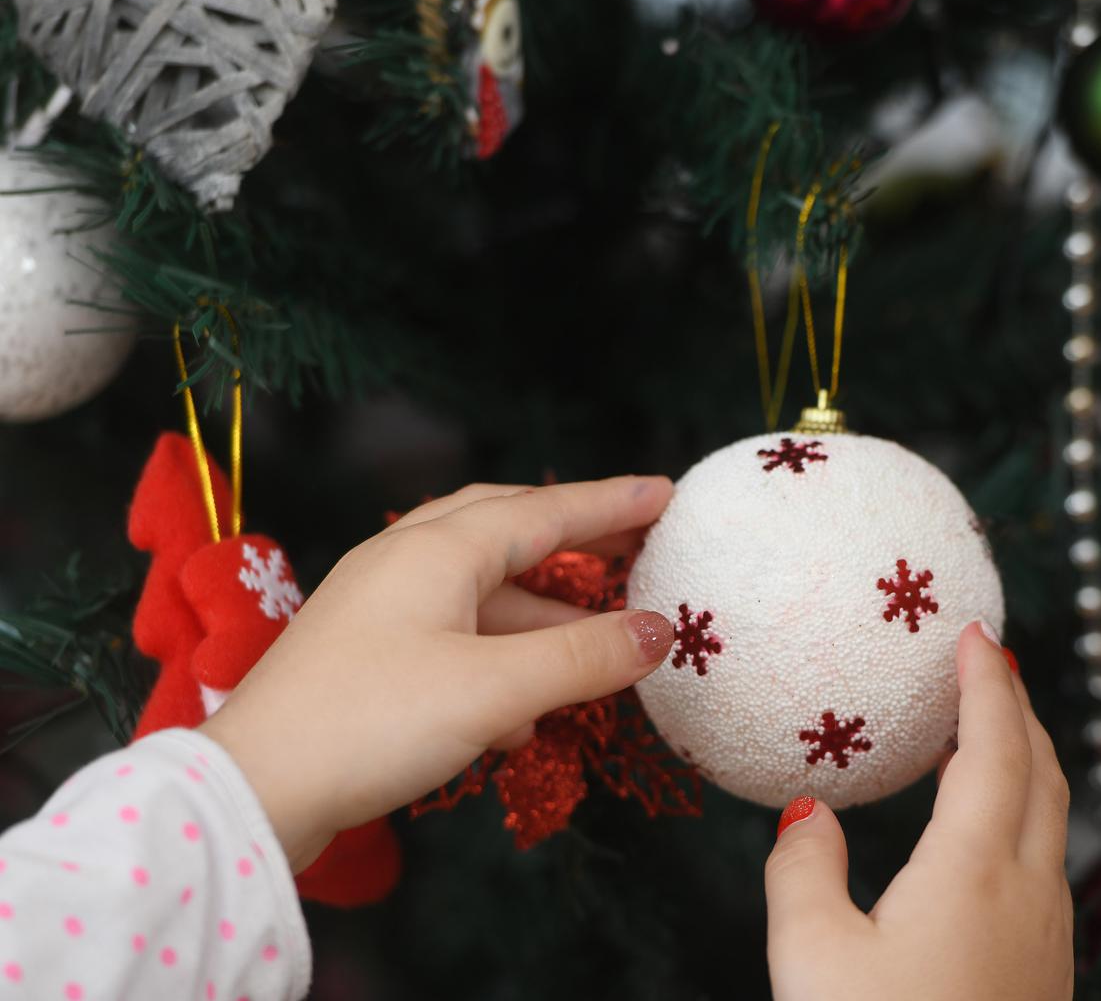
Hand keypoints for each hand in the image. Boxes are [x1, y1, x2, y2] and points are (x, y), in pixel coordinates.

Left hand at [200, 478, 674, 869]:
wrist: (253, 791)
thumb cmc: (371, 723)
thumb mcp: (494, 690)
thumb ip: (582, 657)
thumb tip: (658, 631)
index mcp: (436, 551)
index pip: (543, 511)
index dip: (609, 503)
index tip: (664, 492)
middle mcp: (405, 563)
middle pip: (506, 530)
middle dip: (574, 537)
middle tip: (634, 542)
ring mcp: (379, 608)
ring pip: (481, 592)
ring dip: (544, 614)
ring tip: (601, 646)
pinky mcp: (365, 657)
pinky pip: (454, 635)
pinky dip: (502, 657)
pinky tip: (527, 713)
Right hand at [763, 623, 1072, 1000]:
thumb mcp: (812, 960)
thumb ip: (803, 873)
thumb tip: (810, 814)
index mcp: (973, 872)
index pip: (995, 748)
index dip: (986, 682)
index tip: (973, 630)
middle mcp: (1029, 895)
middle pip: (1042, 773)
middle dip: (1016, 708)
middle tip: (985, 663)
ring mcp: (1048, 938)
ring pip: (1050, 821)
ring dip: (1024, 761)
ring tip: (979, 733)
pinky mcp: (1046, 975)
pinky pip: (1045, 864)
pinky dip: (1022, 813)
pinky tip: (983, 831)